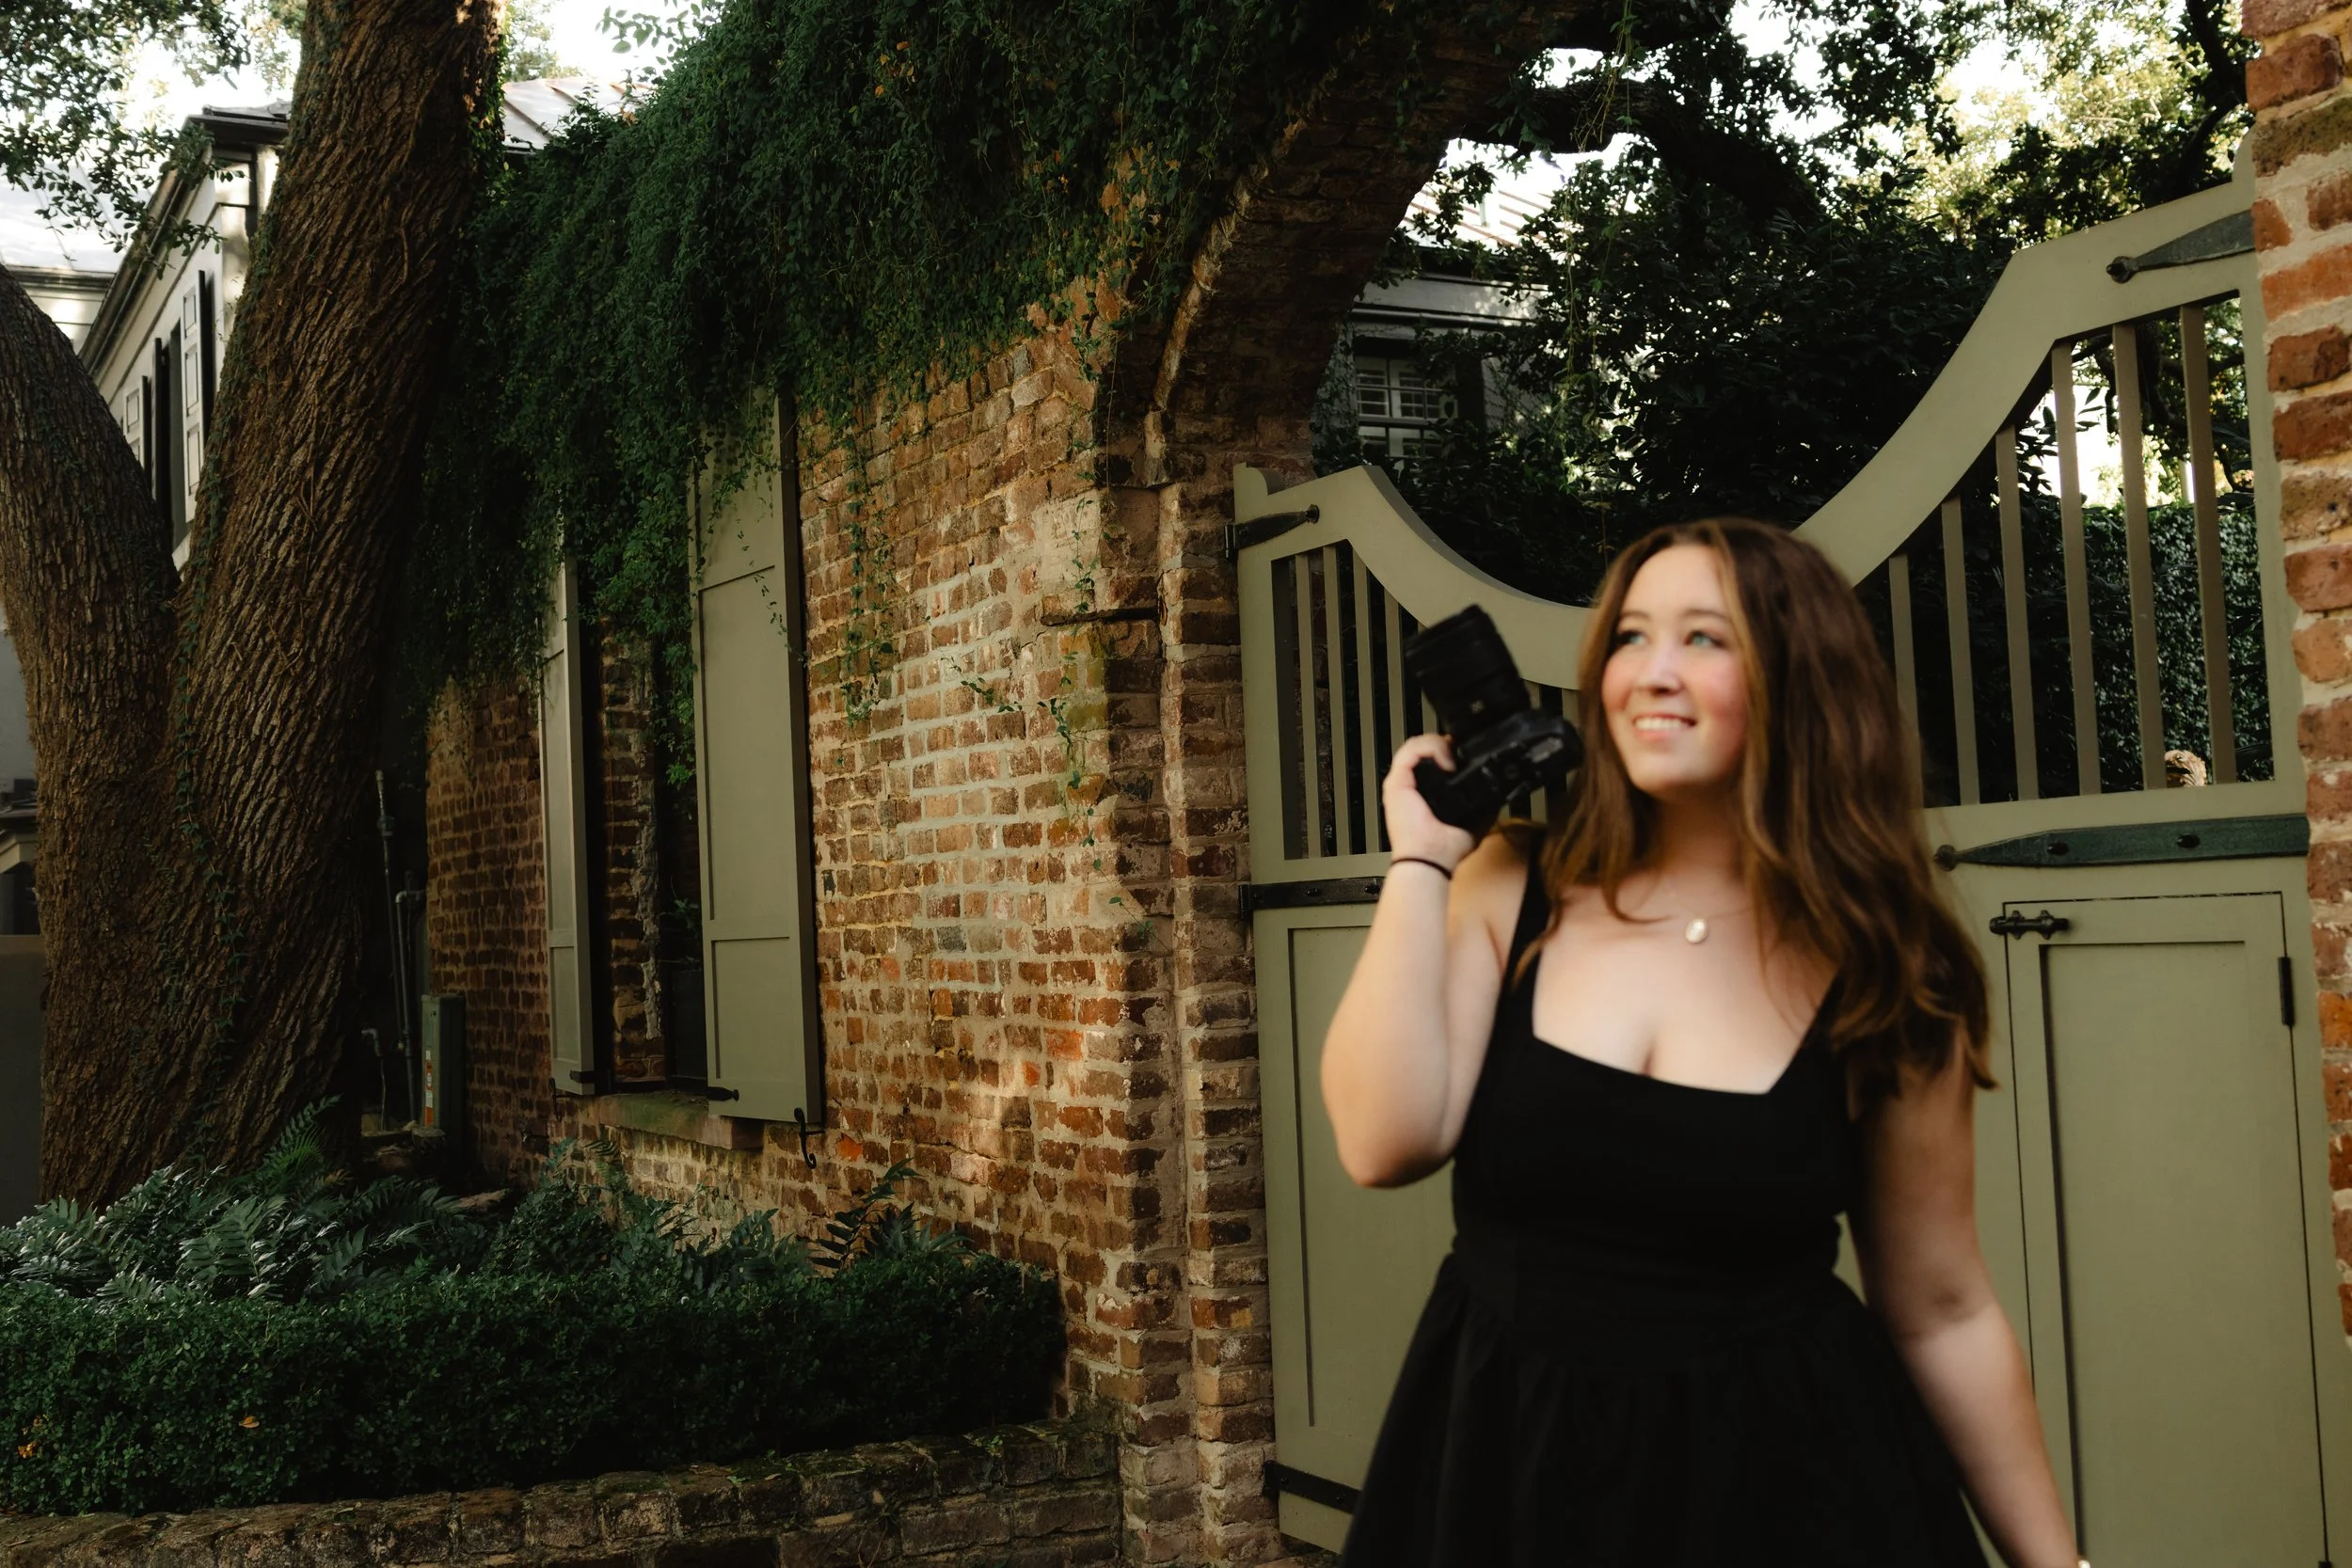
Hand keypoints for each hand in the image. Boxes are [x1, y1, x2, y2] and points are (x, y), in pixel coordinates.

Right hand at [1382, 734, 1478, 868]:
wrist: (1431, 858)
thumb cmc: (1446, 848)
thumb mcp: (1476, 819)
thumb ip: (1484, 802)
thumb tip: (1499, 791)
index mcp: (1424, 792)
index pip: (1431, 759)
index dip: (1448, 751)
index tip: (1464, 753)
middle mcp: (1411, 784)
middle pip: (1423, 748)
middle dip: (1444, 743)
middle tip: (1459, 751)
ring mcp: (1402, 781)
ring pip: (1416, 744)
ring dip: (1438, 744)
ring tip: (1452, 759)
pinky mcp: (1397, 780)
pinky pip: (1411, 750)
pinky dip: (1431, 748)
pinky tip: (1446, 762)